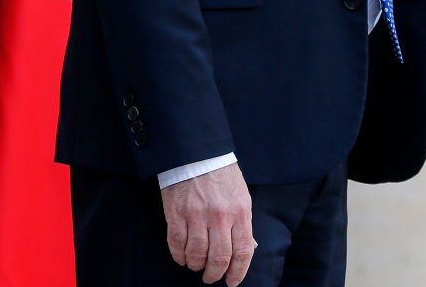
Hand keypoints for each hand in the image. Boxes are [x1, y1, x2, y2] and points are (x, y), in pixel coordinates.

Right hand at [161, 163, 256, 285]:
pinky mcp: (176, 214)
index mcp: (240, 211)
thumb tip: (248, 249)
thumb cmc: (221, 174)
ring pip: (197, 256)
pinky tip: (182, 256)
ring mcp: (196, 215)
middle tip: (211, 276)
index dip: (238, 272)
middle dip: (215, 274)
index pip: (243, 252)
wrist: (196, 151)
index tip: (232, 281)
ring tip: (196, 264)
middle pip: (219, 259)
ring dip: (196, 265)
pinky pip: (177, 245)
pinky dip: (179, 256)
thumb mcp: (241, 194)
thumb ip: (243, 223)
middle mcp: (220, 216)